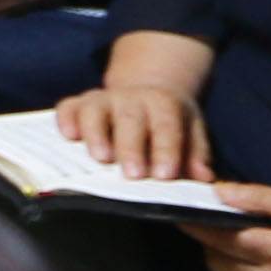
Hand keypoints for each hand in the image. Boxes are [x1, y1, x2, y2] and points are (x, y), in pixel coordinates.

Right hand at [59, 80, 211, 178]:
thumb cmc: (168, 122)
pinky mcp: (79, 104)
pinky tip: (68, 136)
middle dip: (131, 147)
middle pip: (130, 120)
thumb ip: (196, 155)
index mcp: (163, 104)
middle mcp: (131, 98)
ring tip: (100, 158)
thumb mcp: (191, 132)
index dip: (166, 150)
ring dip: (96, 134)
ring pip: (95, 110)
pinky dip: (66, 120)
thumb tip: (204, 177)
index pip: (167, 126)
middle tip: (133, 174)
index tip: (165, 175)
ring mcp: (103, 99)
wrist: (144, 93)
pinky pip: (68, 107)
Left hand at [198, 187, 270, 270]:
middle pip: (217, 262)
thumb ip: (261, 199)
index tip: (177, 210)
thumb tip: (219, 191)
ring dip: (223, 259)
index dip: (194, 224)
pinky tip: (255, 259)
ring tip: (233, 238)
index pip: (217, 238)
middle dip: (207, 241)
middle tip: (210, 221)